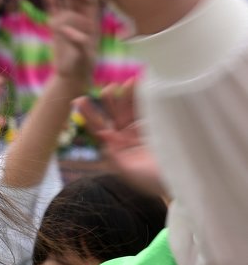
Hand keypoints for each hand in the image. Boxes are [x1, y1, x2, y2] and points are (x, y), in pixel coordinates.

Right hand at [40, 0, 100, 88]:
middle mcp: (80, 16)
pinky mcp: (56, 23)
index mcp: (91, 21)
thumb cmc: (82, 65)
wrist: (72, 73)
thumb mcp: (83, 55)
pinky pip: (52, 6)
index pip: (87, 2)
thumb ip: (77, 41)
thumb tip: (63, 29)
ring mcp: (67, 18)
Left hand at [76, 81, 166, 198]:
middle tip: (106, 88)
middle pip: (113, 116)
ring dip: (126, 96)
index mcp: (116, 151)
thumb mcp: (133, 172)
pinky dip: (144, 95)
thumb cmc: (157, 182)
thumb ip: (116, 155)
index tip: (79, 100)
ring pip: (130, 109)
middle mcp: (126, 139)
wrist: (185, 179)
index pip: (99, 130)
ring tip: (126, 82)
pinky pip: (147, 107)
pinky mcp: (157, 124)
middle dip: (108, 102)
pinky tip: (141, 83)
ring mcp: (141, 130)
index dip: (89, 115)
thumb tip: (103, 135)